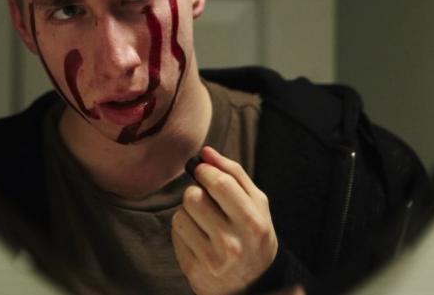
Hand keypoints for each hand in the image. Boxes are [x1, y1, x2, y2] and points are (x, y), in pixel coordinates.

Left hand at [171, 146, 277, 294]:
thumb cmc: (254, 235)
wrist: (253, 285)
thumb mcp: (257, 204)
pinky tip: (199, 237)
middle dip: (195, 191)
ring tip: (204, 221)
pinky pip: (175, 234)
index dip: (205, 171)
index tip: (203, 171)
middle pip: (194, 197)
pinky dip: (184, 230)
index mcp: (252, 223)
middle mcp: (232, 244)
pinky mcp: (193, 270)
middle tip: (206, 199)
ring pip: (180, 215)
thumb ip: (234, 174)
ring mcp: (211, 260)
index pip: (220, 184)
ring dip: (188, 212)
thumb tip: (206, 152)